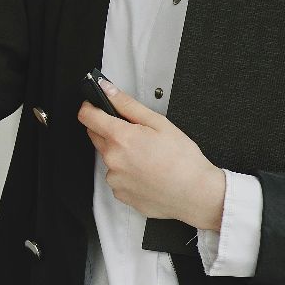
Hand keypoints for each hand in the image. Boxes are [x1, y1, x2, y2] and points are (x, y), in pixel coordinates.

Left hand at [76, 79, 226, 230]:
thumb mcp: (159, 123)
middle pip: (96, 136)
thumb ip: (128, 104)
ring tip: (147, 157)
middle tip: (136, 134)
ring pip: (108, 158)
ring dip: (120, 154)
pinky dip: (127, 173)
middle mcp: (112, 160)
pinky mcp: (120, 194)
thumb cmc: (183, 159)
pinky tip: (147, 173)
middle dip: (109, 130)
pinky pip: (117, 177)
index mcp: (120, 138)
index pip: (87, 116)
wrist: (197, 194)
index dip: (90, 107)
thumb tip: (107, 90)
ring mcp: (115, 179)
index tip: (96, 106)